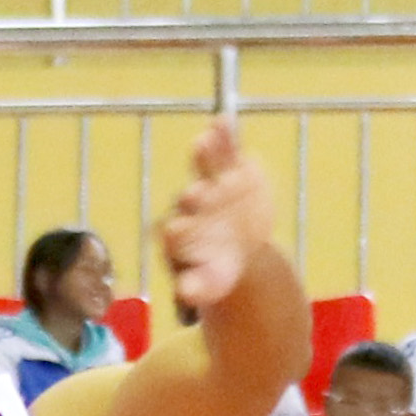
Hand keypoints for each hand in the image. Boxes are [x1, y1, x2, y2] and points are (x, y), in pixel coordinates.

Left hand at [145, 115, 276, 326]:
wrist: (242, 248)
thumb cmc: (216, 268)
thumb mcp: (209, 283)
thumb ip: (198, 287)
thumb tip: (185, 294)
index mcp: (179, 234)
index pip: (174, 232)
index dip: (175, 232)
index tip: (176, 232)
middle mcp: (191, 204)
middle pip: (188, 196)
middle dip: (192, 195)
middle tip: (194, 194)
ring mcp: (211, 182)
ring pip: (203, 166)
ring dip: (204, 154)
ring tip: (204, 141)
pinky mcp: (232, 168)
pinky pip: (227, 149)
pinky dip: (225, 136)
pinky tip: (224, 121)